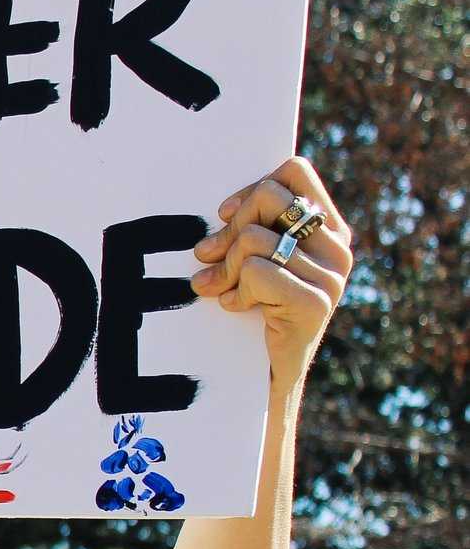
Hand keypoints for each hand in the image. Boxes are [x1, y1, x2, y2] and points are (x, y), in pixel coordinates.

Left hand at [191, 158, 353, 386]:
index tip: (225, 217)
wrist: (264, 377)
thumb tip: (218, 215)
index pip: (294, 171)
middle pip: (268, 198)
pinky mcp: (315, 303)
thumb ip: (249, 228)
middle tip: (210, 259)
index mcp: (328, 228)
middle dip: (228, 230)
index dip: (251, 189)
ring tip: (222, 290)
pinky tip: (237, 308)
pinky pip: (256, 271)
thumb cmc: (251, 311)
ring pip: (253, 239)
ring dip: (225, 268)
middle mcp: (338, 247)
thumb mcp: (251, 260)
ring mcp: (332, 276)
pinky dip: (234, 291)